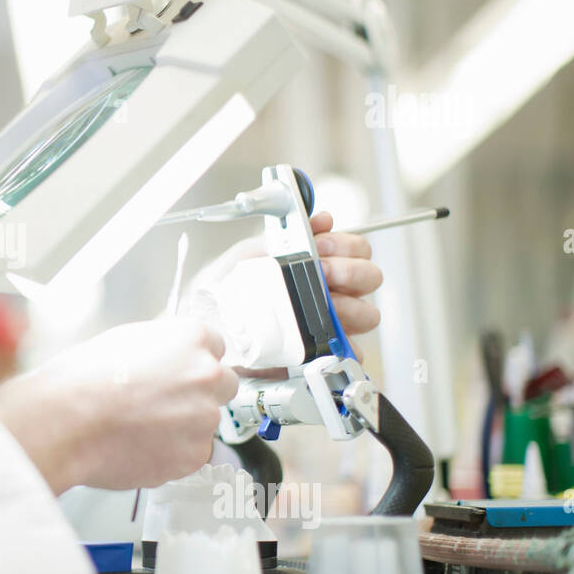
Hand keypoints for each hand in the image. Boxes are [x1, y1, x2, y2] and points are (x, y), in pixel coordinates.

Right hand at [0, 319, 238, 493]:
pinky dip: (173, 453)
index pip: (215, 344)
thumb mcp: (123, 340)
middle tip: (164, 401)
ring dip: (184, 426)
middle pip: (223, 383)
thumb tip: (167, 359)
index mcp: (191, 338)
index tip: (180, 370)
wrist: (66, 424)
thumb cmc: (82, 380)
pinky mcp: (193, 456)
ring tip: (141, 427)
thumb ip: (161, 348)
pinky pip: (192, 453)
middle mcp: (207, 375)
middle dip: (200, 392)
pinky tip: (140, 445)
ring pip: (206, 422)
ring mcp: (204, 418)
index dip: (193, 359)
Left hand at [184, 211, 382, 362]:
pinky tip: (325, 338)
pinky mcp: (322, 353)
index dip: (346, 245)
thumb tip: (318, 220)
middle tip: (322, 274)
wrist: (203, 327)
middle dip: (350, 272)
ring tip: (322, 306)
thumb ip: (281, 236)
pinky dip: (345, 345)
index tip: (322, 247)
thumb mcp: (247, 256)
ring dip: (349, 306)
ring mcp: (329, 323)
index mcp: (316, 265)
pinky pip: (351, 352)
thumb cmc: (223, 291)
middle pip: (370, 277)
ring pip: (367, 313)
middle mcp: (329, 292)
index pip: (356, 249)